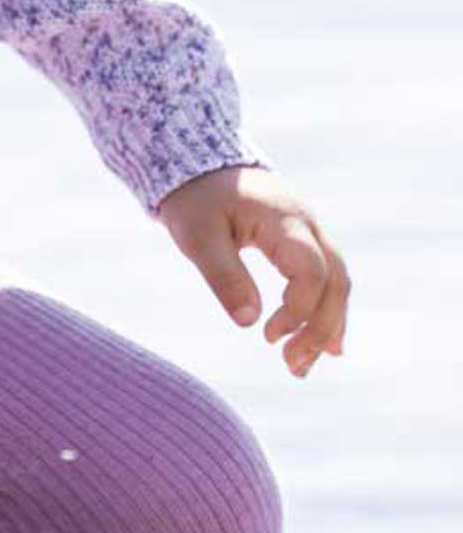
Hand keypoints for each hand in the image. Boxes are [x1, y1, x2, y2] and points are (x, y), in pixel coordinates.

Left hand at [153, 164, 350, 376]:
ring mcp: (310, 232)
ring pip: (337, 283)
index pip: (311, 273)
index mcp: (284, 220)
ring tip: (302, 365)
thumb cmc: (195, 200)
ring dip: (326, 326)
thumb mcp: (197, 236)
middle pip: (336, 282)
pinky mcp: (303, 241)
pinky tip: (321, 345)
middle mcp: (308, 225)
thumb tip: (248, 321)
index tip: (267, 336)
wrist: (198, 166)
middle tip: (293, 366)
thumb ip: (223, 275)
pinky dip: (325, 311)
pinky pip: (327, 279)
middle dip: (320, 329)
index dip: (298, 310)